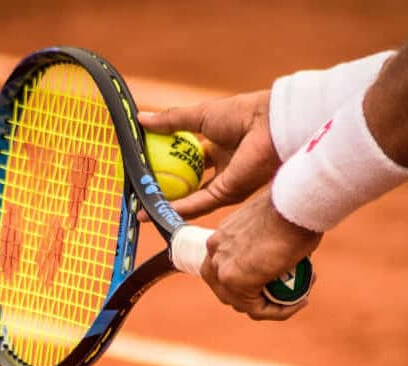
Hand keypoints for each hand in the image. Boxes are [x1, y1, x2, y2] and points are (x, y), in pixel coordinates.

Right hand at [138, 90, 280, 219]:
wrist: (267, 125)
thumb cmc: (240, 114)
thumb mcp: (198, 115)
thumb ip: (170, 121)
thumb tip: (140, 120)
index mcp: (217, 145)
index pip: (186, 158)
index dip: (165, 162)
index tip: (144, 165)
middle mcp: (221, 167)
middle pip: (187, 181)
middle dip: (164, 188)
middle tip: (140, 190)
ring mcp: (224, 183)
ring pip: (190, 197)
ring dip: (166, 203)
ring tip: (141, 207)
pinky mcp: (226, 195)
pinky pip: (197, 203)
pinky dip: (176, 208)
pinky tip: (155, 210)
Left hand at [202, 190, 321, 320]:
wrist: (294, 204)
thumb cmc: (293, 208)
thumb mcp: (273, 226)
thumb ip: (267, 243)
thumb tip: (281, 258)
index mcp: (221, 237)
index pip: (225, 270)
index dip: (249, 282)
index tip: (276, 282)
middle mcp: (215, 251)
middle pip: (227, 291)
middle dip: (256, 298)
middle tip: (286, 294)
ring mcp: (221, 267)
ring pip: (242, 304)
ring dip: (271, 306)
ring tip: (299, 297)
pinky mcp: (234, 280)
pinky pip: (257, 309)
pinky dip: (279, 311)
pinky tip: (300, 301)